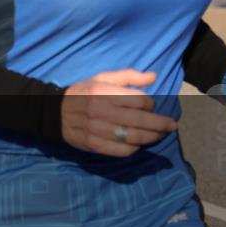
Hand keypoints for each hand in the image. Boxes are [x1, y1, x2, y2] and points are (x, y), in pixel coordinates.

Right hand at [62, 69, 176, 157]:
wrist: (54, 112)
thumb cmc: (82, 93)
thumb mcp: (101, 78)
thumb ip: (128, 76)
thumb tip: (154, 77)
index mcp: (103, 91)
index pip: (140, 100)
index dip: (151, 104)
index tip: (151, 106)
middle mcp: (101, 110)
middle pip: (142, 120)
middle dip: (161, 124)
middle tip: (171, 126)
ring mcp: (97, 129)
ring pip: (135, 137)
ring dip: (152, 137)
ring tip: (159, 135)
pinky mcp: (94, 145)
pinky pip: (123, 151)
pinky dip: (135, 149)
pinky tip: (139, 144)